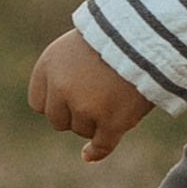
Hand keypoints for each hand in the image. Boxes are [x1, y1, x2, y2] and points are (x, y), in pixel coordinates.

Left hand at [28, 27, 152, 163]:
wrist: (147, 32)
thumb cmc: (115, 36)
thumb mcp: (78, 46)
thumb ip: (63, 75)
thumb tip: (60, 113)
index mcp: (49, 65)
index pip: (39, 103)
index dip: (56, 103)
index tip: (70, 97)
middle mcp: (62, 87)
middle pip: (58, 121)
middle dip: (74, 114)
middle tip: (97, 96)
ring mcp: (85, 106)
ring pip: (82, 130)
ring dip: (96, 120)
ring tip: (115, 96)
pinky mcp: (111, 120)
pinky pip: (100, 145)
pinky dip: (96, 151)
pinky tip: (90, 155)